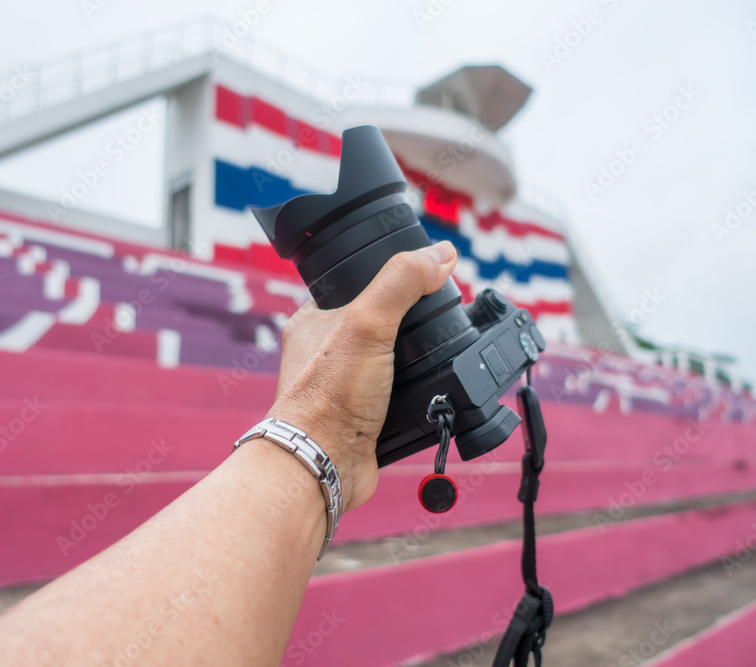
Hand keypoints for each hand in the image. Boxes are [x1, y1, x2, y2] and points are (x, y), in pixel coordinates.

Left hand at [268, 241, 457, 510]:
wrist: (324, 466)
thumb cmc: (328, 397)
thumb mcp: (368, 323)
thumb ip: (402, 282)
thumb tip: (440, 254)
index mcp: (315, 320)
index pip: (355, 283)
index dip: (390, 277)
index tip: (424, 276)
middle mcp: (328, 351)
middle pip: (381, 322)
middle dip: (411, 323)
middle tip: (436, 320)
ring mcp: (347, 385)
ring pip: (393, 360)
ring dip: (419, 361)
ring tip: (438, 355)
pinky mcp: (366, 415)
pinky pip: (400, 395)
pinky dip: (420, 392)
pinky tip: (434, 390)